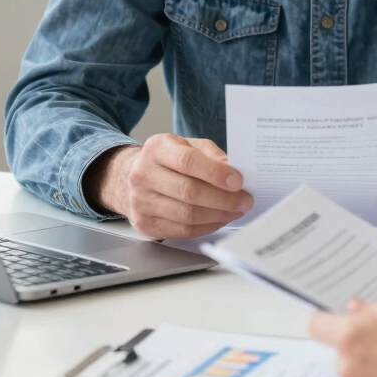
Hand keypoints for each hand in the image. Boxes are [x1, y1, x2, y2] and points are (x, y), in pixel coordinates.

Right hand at [83, 135, 252, 238]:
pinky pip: (182, 231)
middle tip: (245, 200)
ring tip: (236, 211)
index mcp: (157, 149)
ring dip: (218, 215)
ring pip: (187, 215)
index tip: (238, 181)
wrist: (132, 177)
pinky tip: (219, 219)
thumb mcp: (188, 145)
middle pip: (189, 191)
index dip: (216, 173)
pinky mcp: (145, 224)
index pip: (188, 161)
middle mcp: (143, 175)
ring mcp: (141, 202)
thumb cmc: (168, 159)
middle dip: (223, 199)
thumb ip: (211, 155)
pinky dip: (206, 227)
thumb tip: (235, 171)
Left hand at [310, 300, 376, 376]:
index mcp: (354, 335)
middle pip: (341, 351)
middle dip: (360, 343)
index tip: (342, 320)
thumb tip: (356, 309)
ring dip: (371, 366)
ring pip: (356, 373)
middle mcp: (349, 367)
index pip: (317, 325)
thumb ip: (375, 309)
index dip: (330, 320)